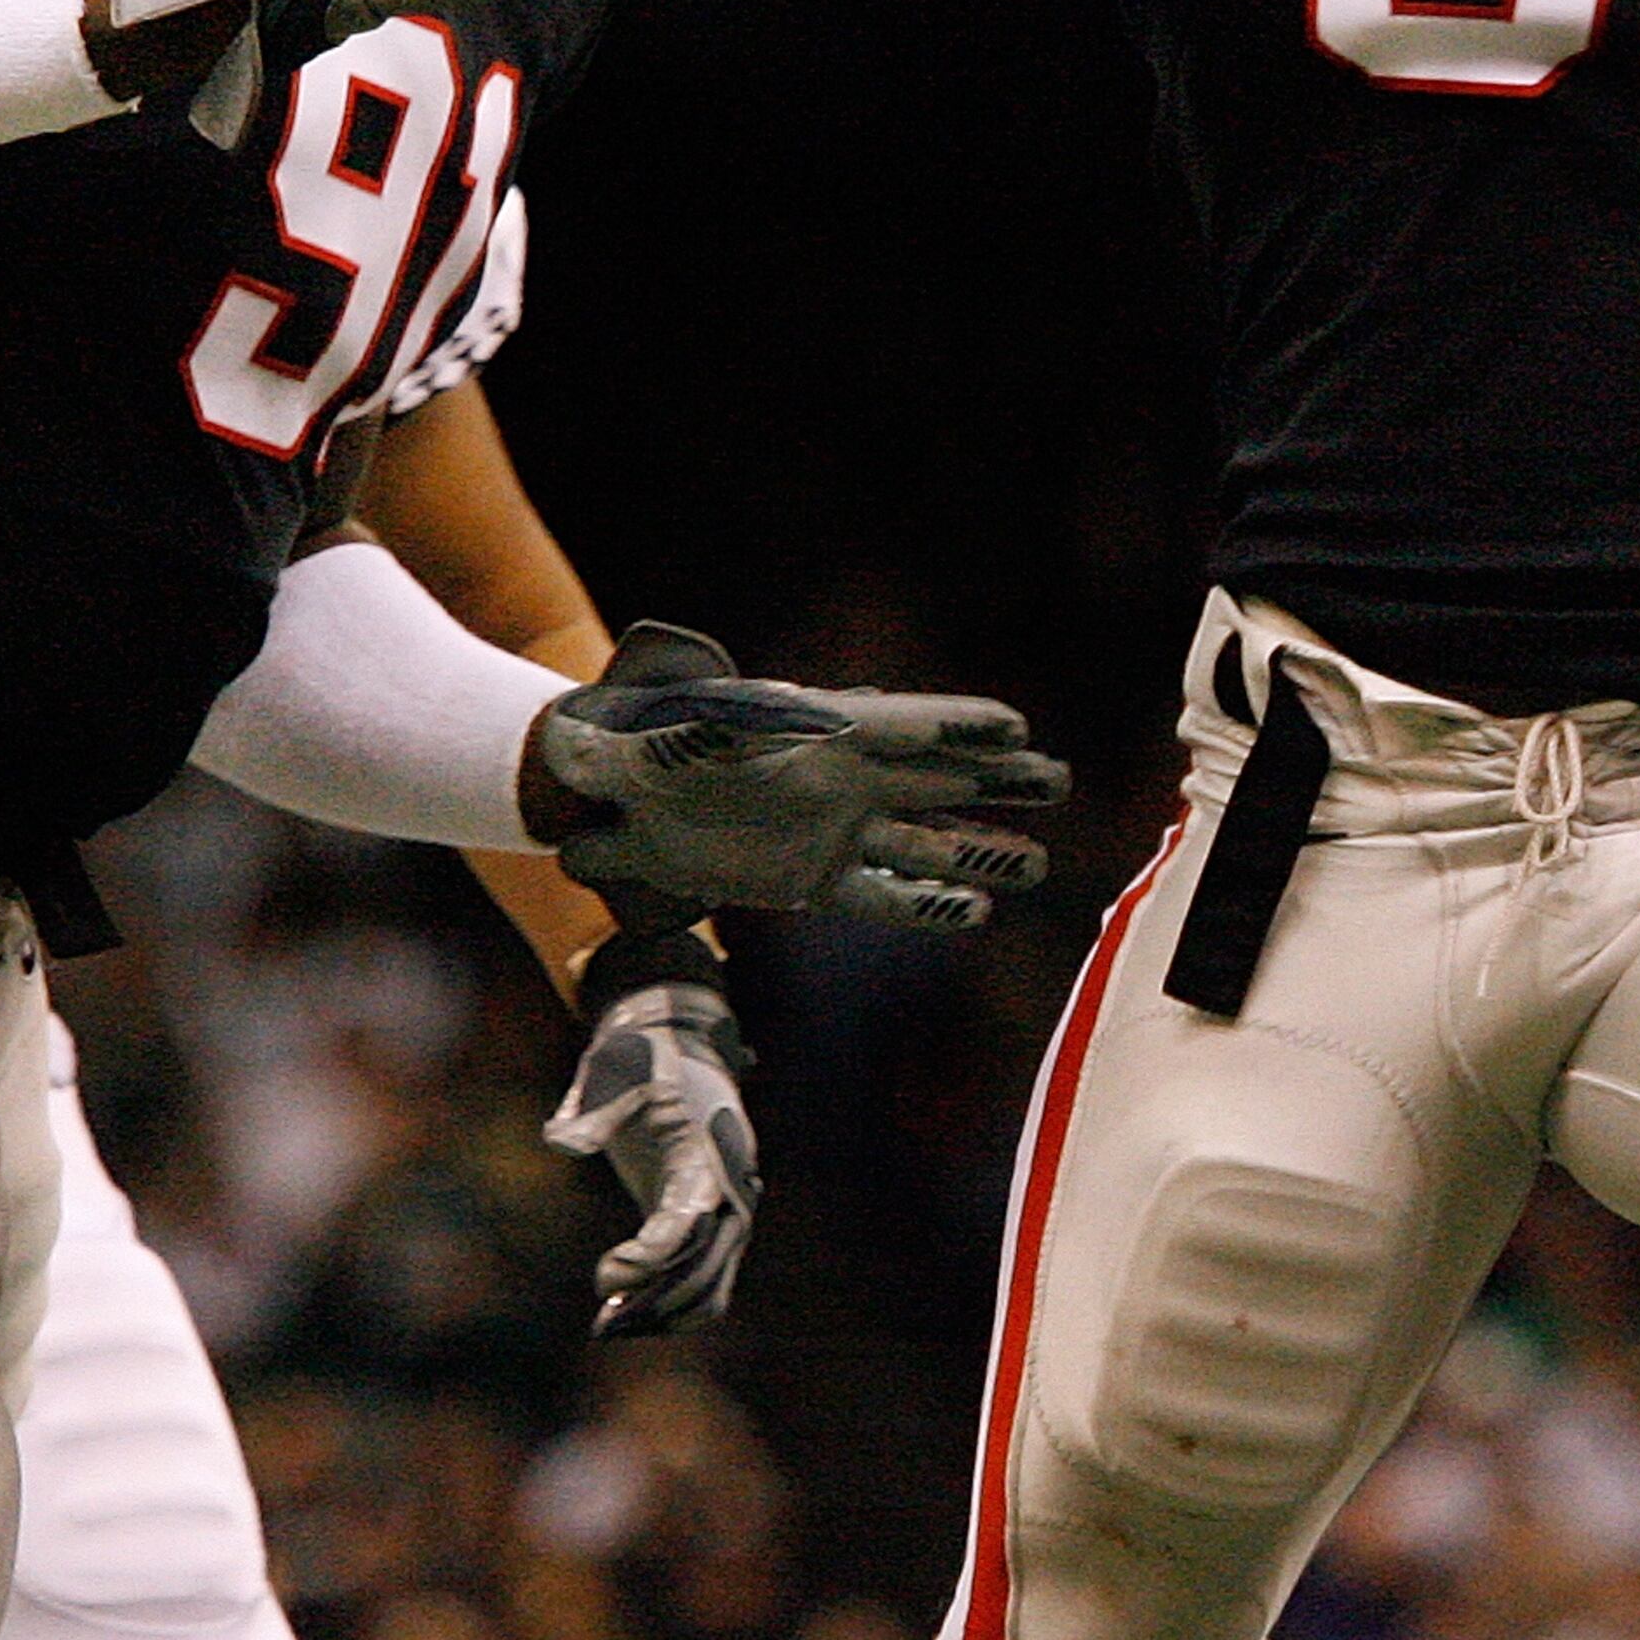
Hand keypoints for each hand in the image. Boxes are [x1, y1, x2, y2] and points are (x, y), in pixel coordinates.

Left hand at [524, 619, 1065, 923]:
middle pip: (930, 778)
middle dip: (995, 781)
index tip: (1011, 727)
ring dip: (978, 849)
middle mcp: (834, 779)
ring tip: (1038, 863)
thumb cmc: (631, 751)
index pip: (894, 725)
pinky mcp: (816, 878)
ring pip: (922, 839)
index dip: (952, 728)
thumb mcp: (628, 745)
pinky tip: (973, 914)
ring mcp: (833, 829)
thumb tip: (581, 761)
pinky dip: (927, 903)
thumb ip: (623, 754)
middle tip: (1058, 780)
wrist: (616, 792)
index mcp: (806, 733)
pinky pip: (884, 893)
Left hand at [545, 942, 758, 1337]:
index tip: (606, 1274)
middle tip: (602, 1322)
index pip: (691, 1221)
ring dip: (665, 1312)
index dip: (652, 1256)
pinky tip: (622, 1314)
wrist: (676, 1046)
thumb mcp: (613, 1068)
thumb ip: (591, 1107)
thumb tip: (565, 1142)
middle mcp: (728, 1188)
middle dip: (657, 1300)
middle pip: (707, 1265)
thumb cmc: (640, 1057)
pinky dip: (672, 1304)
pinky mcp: (704, 1218)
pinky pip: (705, 1277)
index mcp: (707, 1153)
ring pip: (711, 1281)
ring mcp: (723, 1206)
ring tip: (608, 1328)